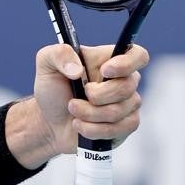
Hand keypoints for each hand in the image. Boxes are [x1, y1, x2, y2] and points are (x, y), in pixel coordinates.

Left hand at [32, 43, 148, 154]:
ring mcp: (128, 104)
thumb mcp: (46, 63)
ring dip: (88, 114)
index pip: (137, 55)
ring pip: (118, 111)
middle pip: (127, 87)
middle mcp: (124, 80)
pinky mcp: (126, 126)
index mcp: (109, 60)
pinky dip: (93, 129)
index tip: (105, 71)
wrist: (49, 121)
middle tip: (74, 98)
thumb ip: (58, 54)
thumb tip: (77, 69)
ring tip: (73, 110)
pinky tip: (80, 125)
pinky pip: (118, 129)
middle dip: (95, 96)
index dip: (127, 63)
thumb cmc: (52, 89)